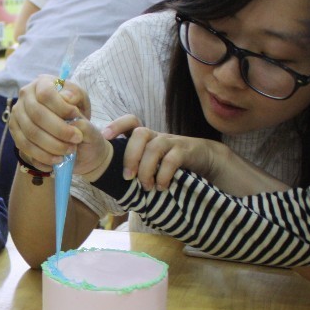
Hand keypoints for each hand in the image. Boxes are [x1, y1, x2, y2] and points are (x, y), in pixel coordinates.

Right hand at [7, 74, 90, 170]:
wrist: (67, 129)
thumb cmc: (74, 111)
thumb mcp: (82, 101)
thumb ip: (77, 96)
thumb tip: (67, 97)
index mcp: (42, 83)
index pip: (46, 94)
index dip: (62, 107)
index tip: (77, 116)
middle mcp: (25, 97)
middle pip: (37, 115)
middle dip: (59, 131)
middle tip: (77, 139)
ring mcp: (17, 115)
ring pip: (30, 134)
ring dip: (52, 146)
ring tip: (69, 151)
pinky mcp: (14, 133)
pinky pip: (25, 148)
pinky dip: (42, 157)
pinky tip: (57, 160)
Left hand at [111, 120, 225, 189]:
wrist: (204, 160)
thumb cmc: (171, 164)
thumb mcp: (152, 162)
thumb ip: (136, 166)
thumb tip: (111, 182)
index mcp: (146, 137)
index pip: (131, 122)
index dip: (117, 126)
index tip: (105, 138)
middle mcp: (157, 136)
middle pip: (140, 133)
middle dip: (130, 156)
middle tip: (127, 177)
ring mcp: (172, 142)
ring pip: (154, 147)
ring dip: (146, 170)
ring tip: (146, 187)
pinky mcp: (186, 151)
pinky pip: (172, 160)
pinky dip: (163, 175)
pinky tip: (161, 187)